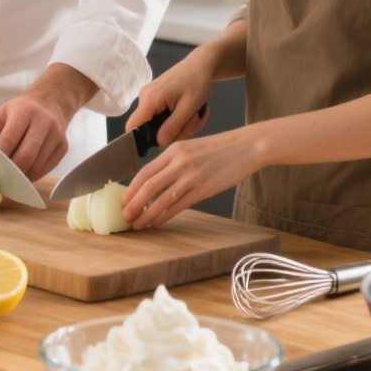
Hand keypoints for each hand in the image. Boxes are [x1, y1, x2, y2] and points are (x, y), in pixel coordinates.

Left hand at [0, 64, 97, 180]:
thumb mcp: (2, 113)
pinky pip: (46, 169)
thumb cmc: (23, 109)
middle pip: (25, 157)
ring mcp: (57, 135)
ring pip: (36, 166)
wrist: (52, 101)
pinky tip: (24, 173)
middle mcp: (44, 122)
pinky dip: (33, 175)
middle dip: (10, 172)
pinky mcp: (64, 146)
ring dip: (21, 176)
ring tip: (10, 179)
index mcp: (25, 111)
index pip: (9, 140)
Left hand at [120, 128, 250, 227]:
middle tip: (125, 216)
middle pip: (149, 185)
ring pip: (162, 198)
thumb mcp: (192, 148)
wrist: (247, 146)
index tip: (123, 200)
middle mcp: (180, 161)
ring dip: (147, 213)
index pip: (146, 171)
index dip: (131, 188)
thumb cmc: (221, 149)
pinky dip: (165, 215)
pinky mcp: (204, 188)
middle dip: (134, 203)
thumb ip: (174, 161)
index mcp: (175, 149)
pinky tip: (158, 221)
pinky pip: (180, 205)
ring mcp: (192, 175)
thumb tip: (157, 181)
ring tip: (138, 223)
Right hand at [126, 49, 215, 147]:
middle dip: (174, 131)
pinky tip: (190, 112)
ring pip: (159, 123)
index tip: (165, 141)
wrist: (202, 64)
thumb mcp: (188, 107)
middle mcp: (145, 98)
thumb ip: (173, 126)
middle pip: (151, 128)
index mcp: (149, 99)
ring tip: (195, 115)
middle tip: (194, 122)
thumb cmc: (197, 81)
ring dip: (179, 125)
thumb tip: (159, 143)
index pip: (133, 126)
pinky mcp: (157, 98)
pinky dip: (177, 118)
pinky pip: (162, 116)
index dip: (143, 139)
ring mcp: (150, 97)